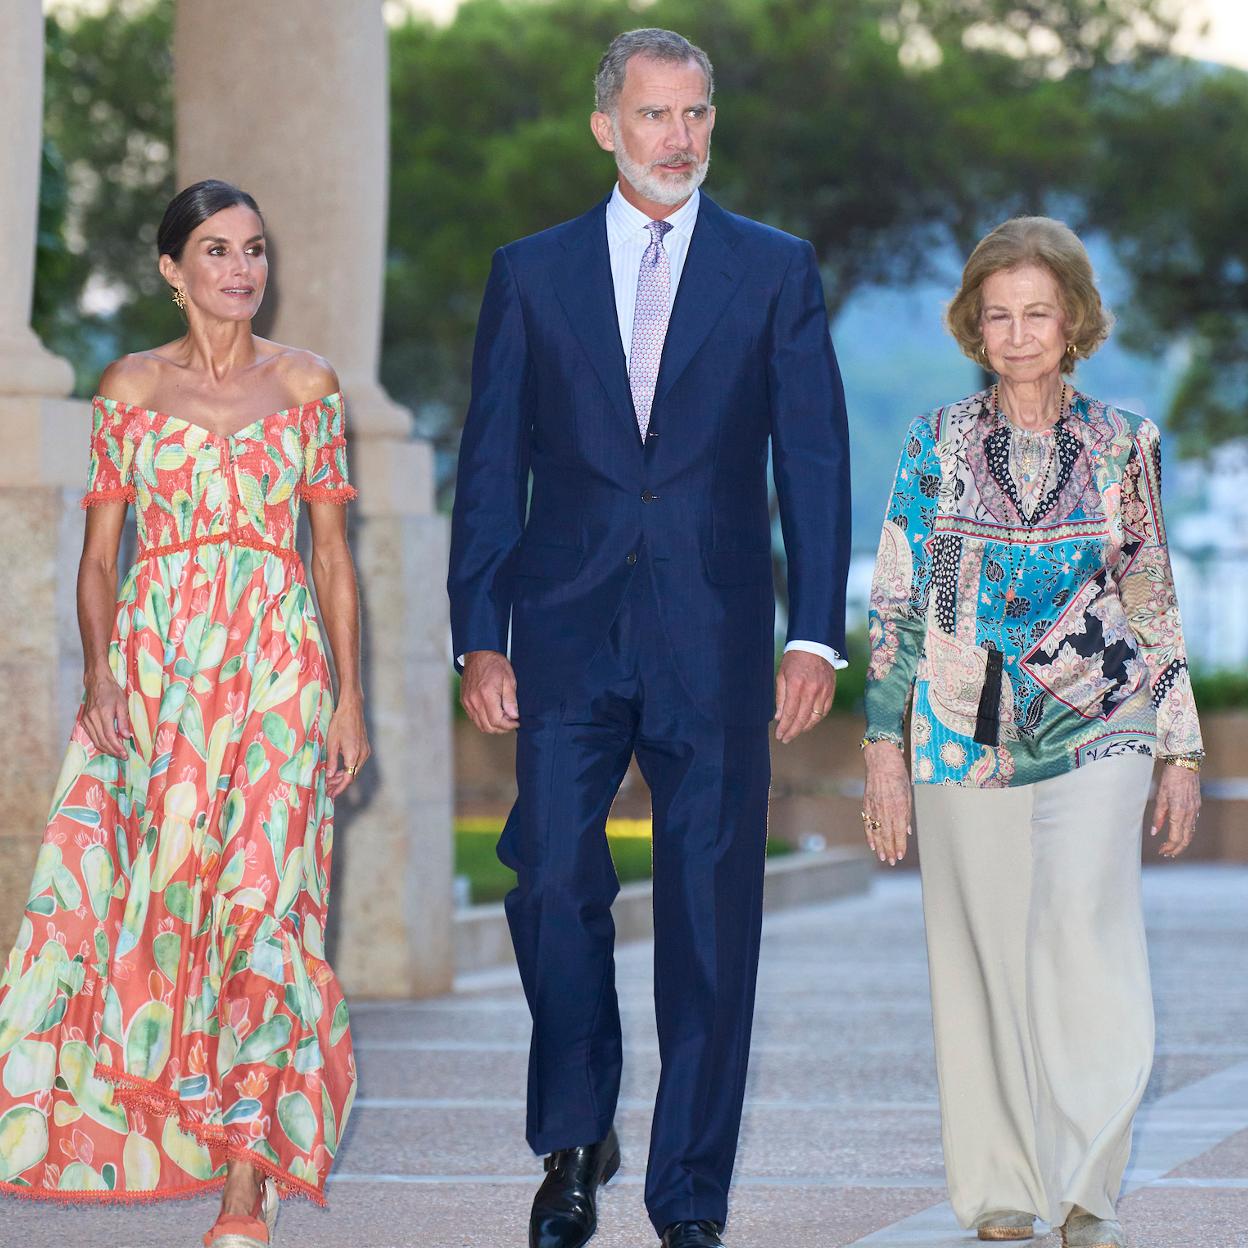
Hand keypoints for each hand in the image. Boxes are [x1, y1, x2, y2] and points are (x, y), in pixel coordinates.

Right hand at [82, 672, 129, 758]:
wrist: (97, 682)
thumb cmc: (112, 691)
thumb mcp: (122, 704)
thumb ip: (123, 721)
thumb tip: (125, 736)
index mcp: (103, 713)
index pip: (109, 736)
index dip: (117, 747)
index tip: (124, 754)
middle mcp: (92, 718)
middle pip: (102, 741)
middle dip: (113, 751)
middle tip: (122, 757)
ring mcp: (86, 720)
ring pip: (95, 740)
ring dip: (106, 749)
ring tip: (117, 753)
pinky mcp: (83, 721)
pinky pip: (91, 736)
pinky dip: (99, 743)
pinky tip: (108, 746)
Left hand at [325, 695, 369, 798]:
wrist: (352, 709)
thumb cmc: (340, 723)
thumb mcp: (332, 743)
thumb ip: (332, 761)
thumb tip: (330, 776)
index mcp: (353, 755)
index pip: (348, 779)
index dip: (339, 788)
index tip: (330, 794)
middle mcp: (362, 756)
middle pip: (352, 776)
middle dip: (340, 784)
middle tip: (327, 789)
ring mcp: (365, 752)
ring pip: (355, 770)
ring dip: (343, 777)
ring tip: (331, 780)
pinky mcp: (365, 748)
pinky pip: (357, 764)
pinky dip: (348, 769)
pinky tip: (338, 770)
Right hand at [461, 650, 519, 733]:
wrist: (478, 653)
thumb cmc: (495, 664)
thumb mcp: (509, 679)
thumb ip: (510, 700)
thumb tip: (513, 716)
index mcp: (486, 695)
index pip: (497, 721)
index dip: (509, 725)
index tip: (516, 722)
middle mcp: (474, 701)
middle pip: (488, 727)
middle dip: (502, 728)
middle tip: (512, 722)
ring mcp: (467, 702)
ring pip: (480, 725)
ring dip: (493, 726)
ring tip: (504, 719)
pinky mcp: (464, 701)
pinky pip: (474, 718)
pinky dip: (484, 720)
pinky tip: (494, 713)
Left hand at [774, 650, 836, 742]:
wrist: (814, 644)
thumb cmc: (795, 659)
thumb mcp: (782, 675)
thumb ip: (781, 698)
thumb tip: (779, 717)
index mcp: (796, 686)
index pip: (790, 713)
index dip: (785, 727)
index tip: (779, 735)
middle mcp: (811, 690)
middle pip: (802, 719)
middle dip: (793, 732)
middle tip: (786, 739)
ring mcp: (823, 691)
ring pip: (815, 718)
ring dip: (804, 728)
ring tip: (795, 732)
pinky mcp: (831, 691)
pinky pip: (824, 711)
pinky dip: (816, 719)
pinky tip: (808, 722)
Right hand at [862, 740, 911, 865]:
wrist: (881, 762)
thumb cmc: (898, 776)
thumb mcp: (908, 794)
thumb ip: (907, 814)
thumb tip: (907, 830)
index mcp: (899, 807)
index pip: (900, 832)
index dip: (900, 845)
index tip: (900, 855)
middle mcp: (886, 809)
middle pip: (887, 835)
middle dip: (890, 850)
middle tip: (891, 862)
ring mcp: (874, 807)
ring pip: (876, 831)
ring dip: (879, 846)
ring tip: (882, 857)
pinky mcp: (866, 804)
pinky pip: (867, 824)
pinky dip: (869, 835)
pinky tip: (872, 844)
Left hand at [1151, 764, 1200, 858]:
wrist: (1185, 765)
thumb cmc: (1169, 779)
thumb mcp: (1160, 797)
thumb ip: (1158, 816)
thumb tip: (1154, 832)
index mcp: (1179, 812)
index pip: (1175, 837)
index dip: (1168, 847)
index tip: (1161, 851)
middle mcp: (1189, 814)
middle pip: (1186, 838)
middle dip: (1176, 849)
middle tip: (1166, 854)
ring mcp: (1195, 810)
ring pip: (1190, 832)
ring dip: (1182, 842)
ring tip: (1172, 848)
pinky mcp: (1196, 806)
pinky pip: (1193, 824)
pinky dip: (1186, 833)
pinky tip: (1179, 833)